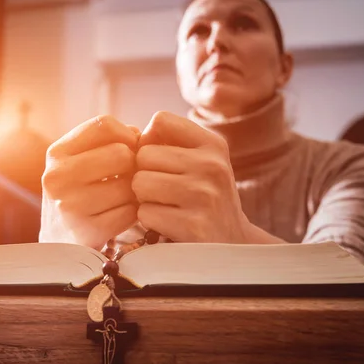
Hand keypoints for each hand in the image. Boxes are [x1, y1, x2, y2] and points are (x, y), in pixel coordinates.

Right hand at [42, 115, 138, 248]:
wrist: (59, 244)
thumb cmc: (78, 194)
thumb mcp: (79, 162)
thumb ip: (107, 141)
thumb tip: (139, 135)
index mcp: (57, 153)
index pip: (104, 125)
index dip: (127, 134)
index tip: (131, 148)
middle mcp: (58, 177)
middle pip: (121, 153)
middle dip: (133, 165)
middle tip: (128, 177)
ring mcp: (71, 206)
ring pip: (130, 185)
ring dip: (134, 192)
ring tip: (123, 198)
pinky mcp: (87, 232)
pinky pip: (131, 212)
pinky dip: (133, 213)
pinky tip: (121, 214)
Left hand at [132, 111, 256, 242]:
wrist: (233, 243)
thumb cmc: (205, 197)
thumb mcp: (202, 162)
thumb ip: (170, 142)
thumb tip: (130, 136)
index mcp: (213, 145)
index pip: (161, 120)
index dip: (149, 140)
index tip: (158, 160)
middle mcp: (212, 166)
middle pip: (144, 154)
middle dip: (144, 174)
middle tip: (161, 190)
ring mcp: (203, 196)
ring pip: (140, 183)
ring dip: (144, 199)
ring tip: (164, 206)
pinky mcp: (192, 226)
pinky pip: (144, 214)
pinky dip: (149, 221)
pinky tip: (168, 225)